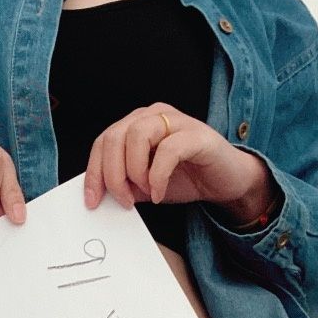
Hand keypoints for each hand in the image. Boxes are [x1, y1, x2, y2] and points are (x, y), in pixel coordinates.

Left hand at [83, 102, 277, 223]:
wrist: (225, 182)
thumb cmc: (186, 179)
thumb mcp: (145, 185)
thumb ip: (123, 184)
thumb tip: (99, 196)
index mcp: (137, 124)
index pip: (104, 141)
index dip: (94, 172)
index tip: (92, 201)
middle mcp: (154, 116)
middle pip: (115, 136)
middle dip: (112, 175)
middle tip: (123, 201)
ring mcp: (176, 121)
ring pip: (137, 135)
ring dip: (134, 171)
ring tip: (145, 193)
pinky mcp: (197, 135)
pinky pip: (168, 150)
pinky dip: (158, 176)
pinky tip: (159, 193)